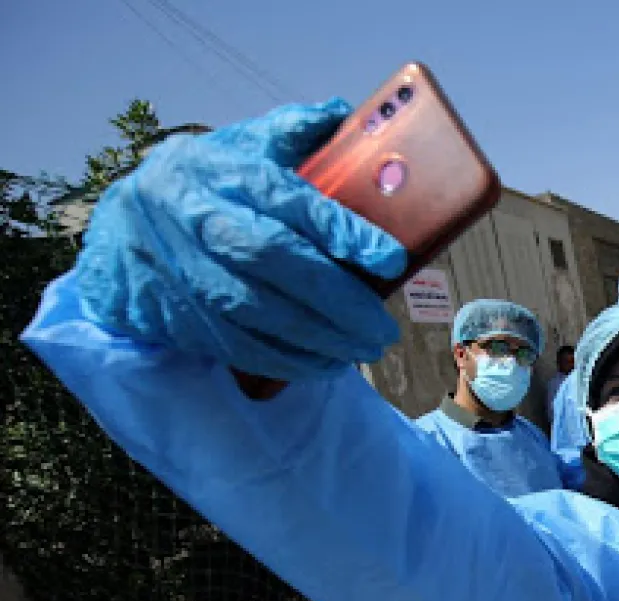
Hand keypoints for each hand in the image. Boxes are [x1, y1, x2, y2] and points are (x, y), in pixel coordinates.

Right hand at [75, 100, 406, 381]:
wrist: (124, 229)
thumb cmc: (206, 184)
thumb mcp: (242, 145)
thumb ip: (292, 131)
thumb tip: (342, 114)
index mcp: (222, 171)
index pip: (286, 198)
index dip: (340, 229)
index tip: (390, 258)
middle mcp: (200, 218)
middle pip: (274, 259)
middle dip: (337, 299)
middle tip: (383, 326)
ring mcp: (187, 270)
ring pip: (257, 310)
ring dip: (319, 338)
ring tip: (365, 347)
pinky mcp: (182, 313)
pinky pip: (239, 344)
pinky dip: (288, 360)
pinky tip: (326, 363)